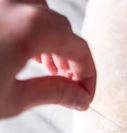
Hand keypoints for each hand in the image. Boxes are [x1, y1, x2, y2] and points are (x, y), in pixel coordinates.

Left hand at [0, 1, 95, 117]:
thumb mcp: (12, 99)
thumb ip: (53, 94)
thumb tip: (80, 98)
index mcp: (29, 28)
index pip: (78, 48)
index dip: (89, 75)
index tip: (87, 95)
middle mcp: (15, 4)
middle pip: (63, 29)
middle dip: (72, 61)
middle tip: (72, 88)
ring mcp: (1, 3)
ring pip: (44, 16)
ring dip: (55, 43)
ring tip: (52, 70)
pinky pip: (23, 11)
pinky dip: (34, 30)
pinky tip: (31, 52)